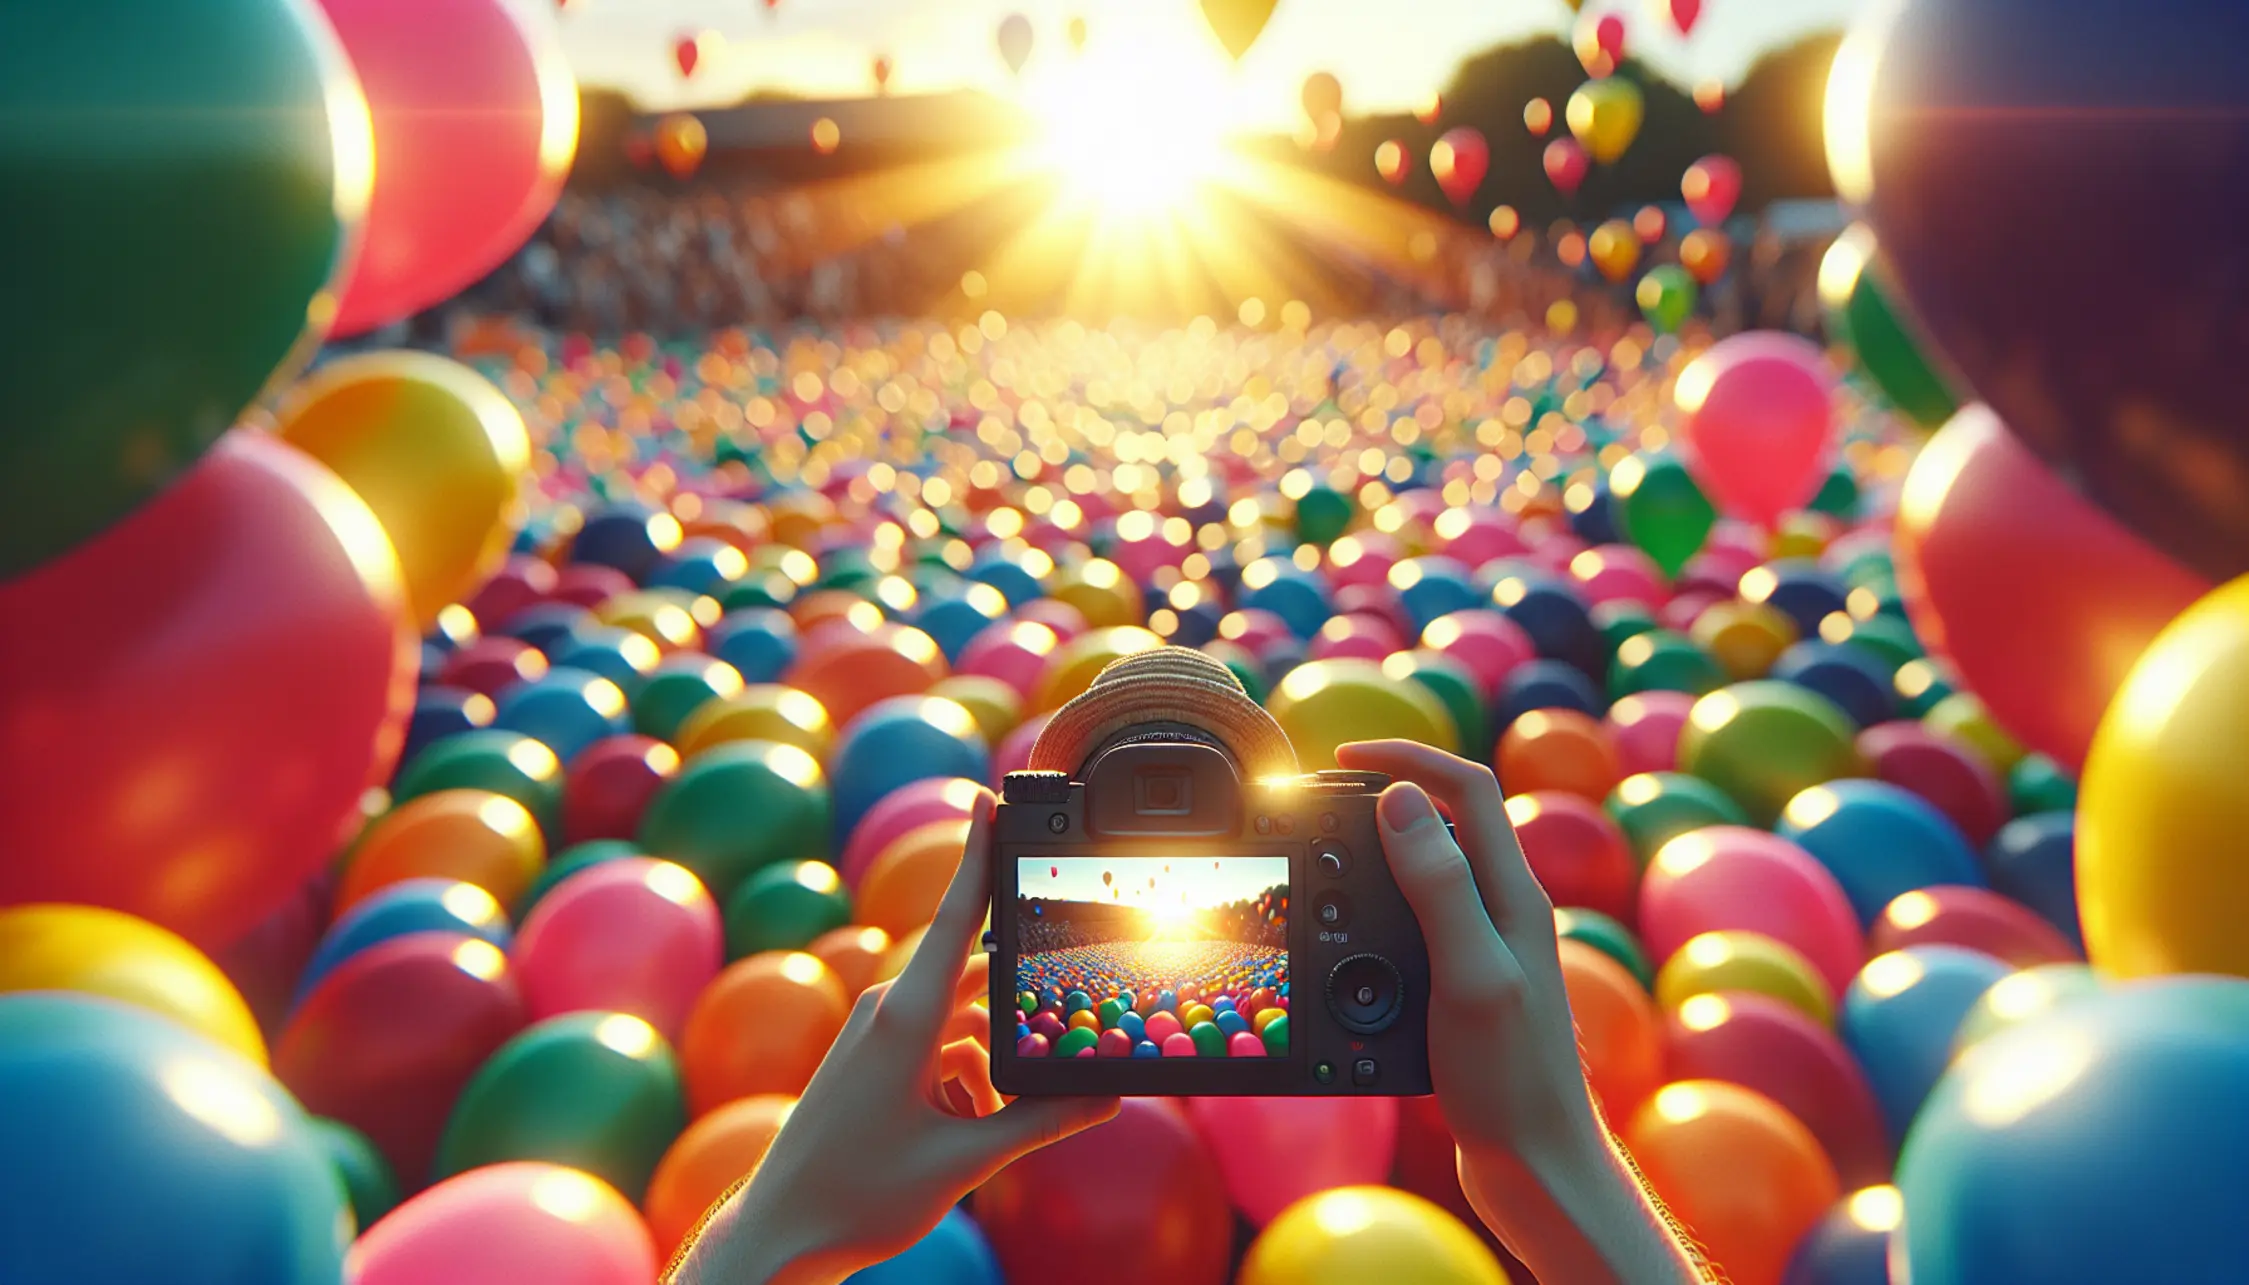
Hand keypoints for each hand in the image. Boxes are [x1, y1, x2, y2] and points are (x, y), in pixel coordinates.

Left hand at [663, 789, 1119, 1284]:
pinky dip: (962, 1091)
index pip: (956, 919)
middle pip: (979, 989)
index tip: (991, 799)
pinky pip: (941, 1053)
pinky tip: (954, 1140)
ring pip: (965, 1030)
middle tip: (1019, 1073)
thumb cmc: (858, 1197)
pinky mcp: (873, 1058)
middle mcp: (888, 1012)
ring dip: (985, 1081)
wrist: (780, 1236)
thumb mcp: (964, 1162)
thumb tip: (1108, 1095)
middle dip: (1010, 1032)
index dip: (978, 857)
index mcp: (905, 1020)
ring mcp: (877, 1033)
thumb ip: (1040, 1122)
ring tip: (969, 1140)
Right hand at [1335, 740, 1704, 1284]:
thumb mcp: (1469, 973)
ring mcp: (1490, 948)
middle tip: (1324, 806)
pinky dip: (1380, 912)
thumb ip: (1439, 885)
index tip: (1344, 758)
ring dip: (1379, 854)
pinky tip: (1349, 943)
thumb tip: (1401, 799)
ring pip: (1431, 872)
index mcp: (1514, 894)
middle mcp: (1507, 911)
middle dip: (1386, 796)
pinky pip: (1422, 923)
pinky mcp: (1470, 986)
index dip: (1408, 756)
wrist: (1537, 1166)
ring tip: (1327, 865)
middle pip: (1448, 820)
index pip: (1468, 787)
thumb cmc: (1512, 1078)